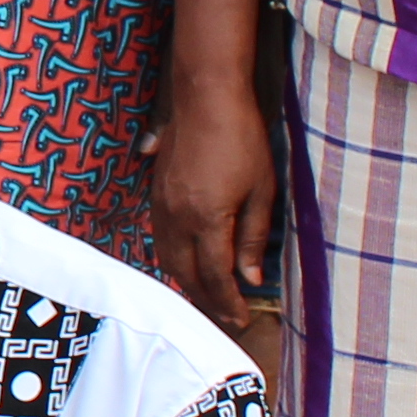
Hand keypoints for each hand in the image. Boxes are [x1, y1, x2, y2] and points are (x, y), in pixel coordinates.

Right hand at [147, 69, 276, 325]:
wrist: (205, 98)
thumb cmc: (242, 139)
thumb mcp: (262, 190)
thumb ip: (254, 237)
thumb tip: (250, 277)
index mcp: (207, 219)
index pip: (216, 275)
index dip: (229, 302)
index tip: (242, 318)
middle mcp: (177, 217)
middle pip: (185, 274)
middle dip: (206, 299)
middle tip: (226, 315)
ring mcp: (161, 205)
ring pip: (167, 258)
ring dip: (186, 282)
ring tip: (207, 296)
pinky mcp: (155, 193)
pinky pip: (160, 238)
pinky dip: (174, 259)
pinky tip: (188, 263)